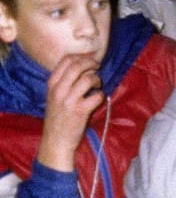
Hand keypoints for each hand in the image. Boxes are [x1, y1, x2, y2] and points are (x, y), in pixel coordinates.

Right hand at [35, 54, 104, 171]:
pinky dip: (100, 95)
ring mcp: (69, 100)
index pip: (66, 60)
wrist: (56, 140)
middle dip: (91, 64)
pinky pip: (96, 96)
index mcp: (51, 84)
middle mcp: (58, 90)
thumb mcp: (55, 96)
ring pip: (88, 79)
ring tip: (96, 86)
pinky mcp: (80, 110)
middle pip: (77, 66)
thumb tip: (84, 67)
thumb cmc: (58, 117)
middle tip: (97, 68)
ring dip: (97, 80)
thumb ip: (65, 82)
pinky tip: (97, 99)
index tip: (89, 60)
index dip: (81, 57)